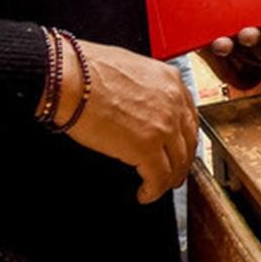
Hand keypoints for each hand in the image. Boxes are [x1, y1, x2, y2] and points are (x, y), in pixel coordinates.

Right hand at [52, 38, 199, 202]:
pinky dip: (154, 191)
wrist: (71, 79)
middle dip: (182, 161)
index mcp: (170, 80)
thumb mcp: (130, 68)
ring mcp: (163, 126)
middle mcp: (173, 102)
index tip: (179, 146)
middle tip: (174, 172)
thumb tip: (141, 102)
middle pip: (189, 142)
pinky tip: (145, 194)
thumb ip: (145, 86)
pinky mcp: (146, 148)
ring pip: (178, 163)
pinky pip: (159, 178)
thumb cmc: (86, 71)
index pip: (189, 116)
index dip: (184, 137)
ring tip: (159, 186)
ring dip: (169, 179)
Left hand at [137, 0, 260, 60]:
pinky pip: (198, 36)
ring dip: (234, 41)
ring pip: (225, 32)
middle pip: (248, 18)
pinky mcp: (182, 18)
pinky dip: (208, 44)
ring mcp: (205, 9)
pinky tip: (213, 43)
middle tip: (256, 31)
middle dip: (256, 30)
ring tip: (233, 39)